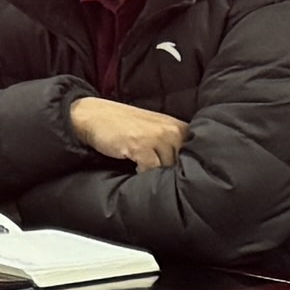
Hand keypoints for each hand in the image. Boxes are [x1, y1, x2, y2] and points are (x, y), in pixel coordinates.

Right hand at [66, 95, 189, 168]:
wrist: (94, 116)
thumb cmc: (125, 126)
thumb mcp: (155, 129)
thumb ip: (172, 144)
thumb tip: (186, 171)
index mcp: (179, 127)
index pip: (195, 155)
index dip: (187, 167)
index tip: (178, 174)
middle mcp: (172, 130)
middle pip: (182, 165)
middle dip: (169, 172)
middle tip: (155, 172)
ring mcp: (157, 137)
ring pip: (167, 169)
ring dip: (155, 173)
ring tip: (143, 167)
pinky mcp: (141, 146)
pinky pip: (150, 170)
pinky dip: (142, 173)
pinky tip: (135, 166)